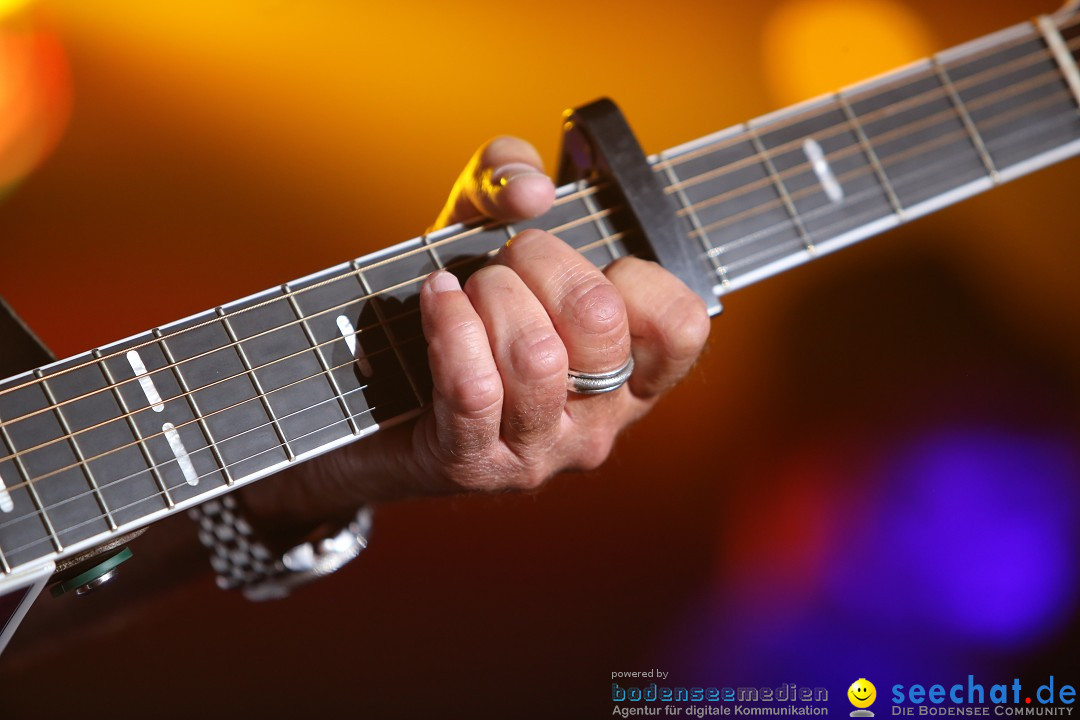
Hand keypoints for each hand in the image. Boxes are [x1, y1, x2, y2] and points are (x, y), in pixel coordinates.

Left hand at [240, 136, 709, 540]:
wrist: (373, 400)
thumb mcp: (485, 227)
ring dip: (489, 296)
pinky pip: (474, 386)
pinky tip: (436, 300)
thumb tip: (530, 190)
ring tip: (468, 292)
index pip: (680, 326)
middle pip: (599, 323)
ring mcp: (540, 451)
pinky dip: (449, 324)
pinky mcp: (475, 463)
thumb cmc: (457, 310)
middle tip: (507, 261)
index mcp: (630, 377)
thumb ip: (510, 176)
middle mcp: (598, 423)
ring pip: (535, 355)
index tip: (589, 265)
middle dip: (540, 262)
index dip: (634, 274)